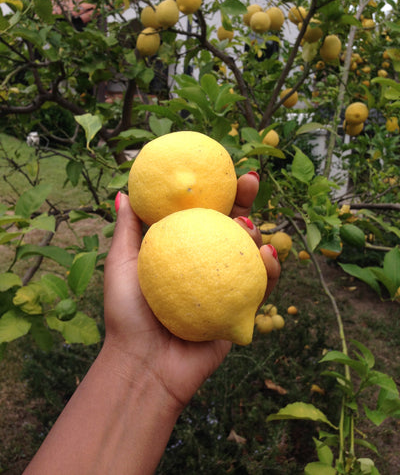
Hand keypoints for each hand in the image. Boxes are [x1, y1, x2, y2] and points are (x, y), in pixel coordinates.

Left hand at [103, 173, 280, 408]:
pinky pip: (263, 286)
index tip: (221, 170)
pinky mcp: (241, 308)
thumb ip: (127, 230)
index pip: (201, 214)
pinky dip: (271, 270)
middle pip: (231, 226)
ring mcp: (225, 285)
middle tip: (251, 181)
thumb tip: (124, 193)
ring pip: (250, 252)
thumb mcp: (122, 265)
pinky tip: (267, 256)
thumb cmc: (127, 315)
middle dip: (246, 201)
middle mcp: (205, 264)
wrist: (144, 365)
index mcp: (180, 250)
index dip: (214, 192)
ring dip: (257, 233)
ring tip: (248, 228)